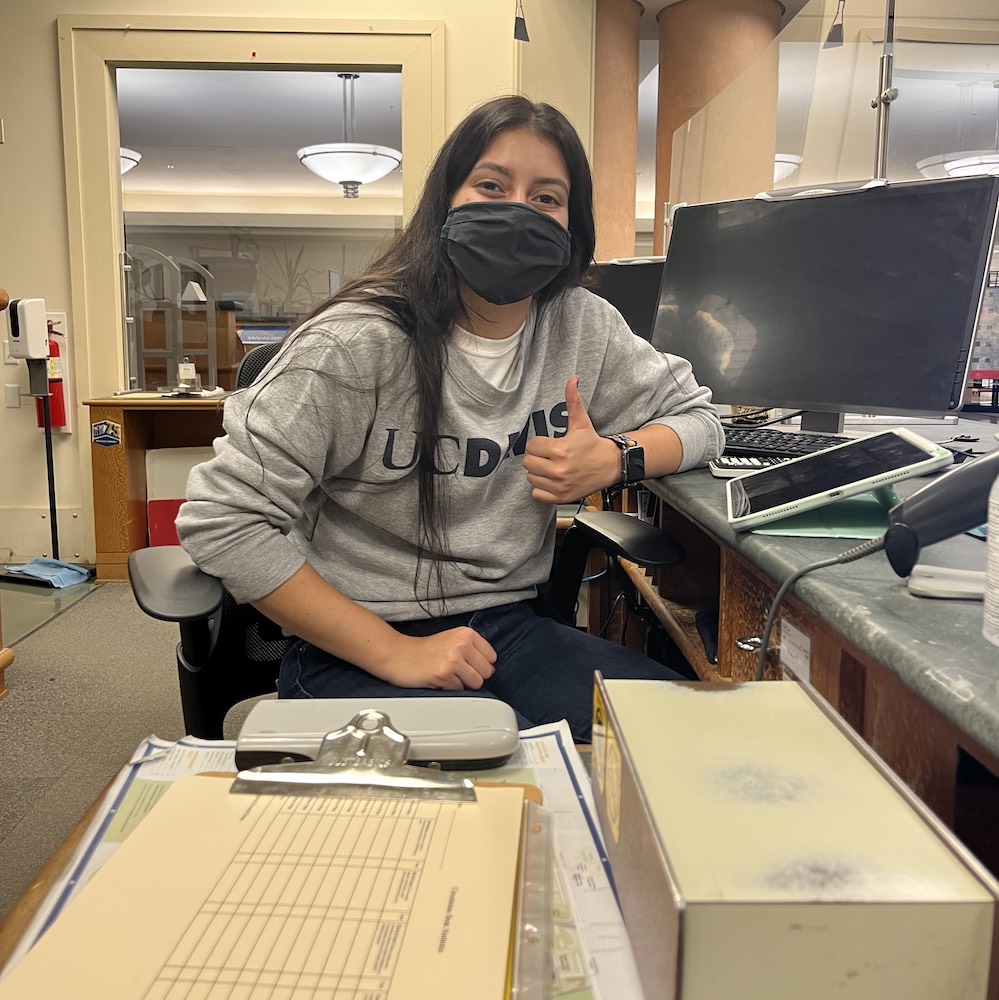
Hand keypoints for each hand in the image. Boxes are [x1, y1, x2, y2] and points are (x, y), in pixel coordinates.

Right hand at [373, 627, 496, 689]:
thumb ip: (473, 650)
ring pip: (476, 683)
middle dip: (473, 676)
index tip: (467, 663)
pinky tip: (438, 679)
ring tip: (447, 675)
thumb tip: (491, 669)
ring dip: (463, 683)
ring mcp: (454, 659)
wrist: (398, 655)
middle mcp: (462, 644)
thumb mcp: (452, 639)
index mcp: (466, 633)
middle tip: (456, 671)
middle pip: (487, 672)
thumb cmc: (424, 650)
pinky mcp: (444, 675)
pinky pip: (460, 690)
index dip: (480, 664)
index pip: (492, 657)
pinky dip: (450, 688)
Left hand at [524, 376, 616, 503]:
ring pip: (531, 478)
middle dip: (537, 458)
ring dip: (539, 473)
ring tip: (552, 467)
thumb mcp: (581, 422)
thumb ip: (573, 401)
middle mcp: (558, 470)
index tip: (549, 445)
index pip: (531, 446)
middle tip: (550, 456)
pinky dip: (542, 489)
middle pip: (528, 463)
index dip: (539, 444)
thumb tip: (572, 379)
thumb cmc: (592, 444)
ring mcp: (559, 486)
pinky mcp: (560, 498)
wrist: (610, 466)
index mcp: (559, 450)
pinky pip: (537, 494)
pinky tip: (553, 481)